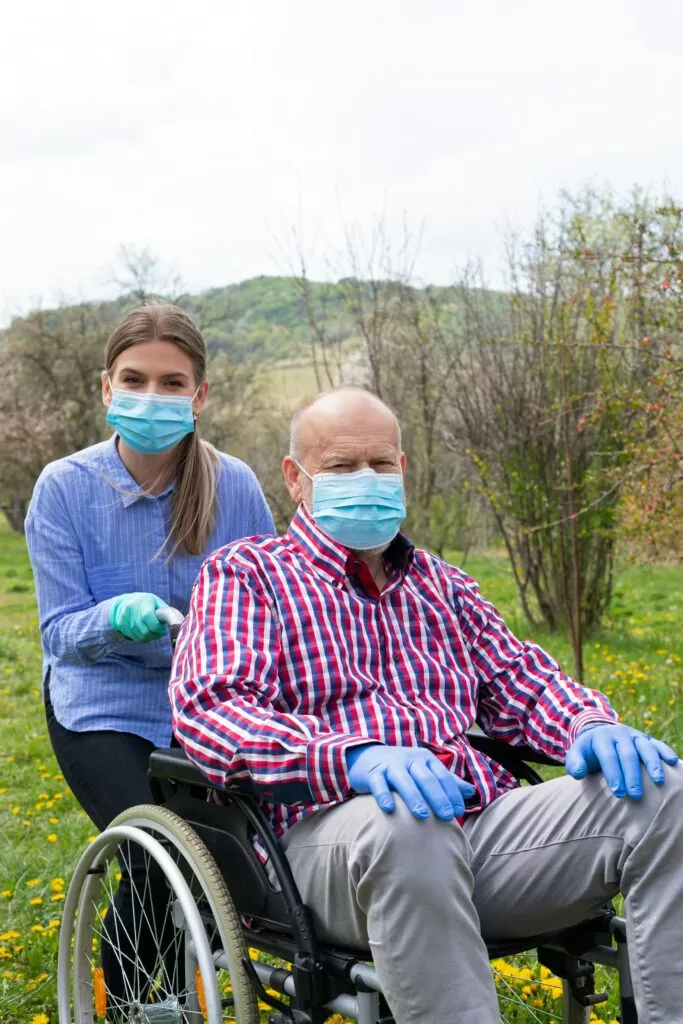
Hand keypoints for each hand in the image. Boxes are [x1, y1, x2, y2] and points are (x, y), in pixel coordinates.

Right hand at [109, 592, 168, 642]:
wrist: (126, 602)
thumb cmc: (148, 604)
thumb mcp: (157, 603)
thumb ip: (167, 613)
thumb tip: (179, 624)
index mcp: (144, 601)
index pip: (148, 617)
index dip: (156, 627)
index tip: (162, 630)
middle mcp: (132, 607)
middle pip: (143, 629)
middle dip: (154, 634)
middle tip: (159, 633)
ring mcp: (124, 615)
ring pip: (138, 634)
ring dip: (148, 637)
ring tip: (152, 633)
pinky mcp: (120, 623)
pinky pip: (132, 636)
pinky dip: (140, 638)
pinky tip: (143, 633)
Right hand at [346, 744, 475, 819]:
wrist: (367, 756)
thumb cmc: (403, 768)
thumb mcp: (425, 770)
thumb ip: (447, 781)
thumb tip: (471, 792)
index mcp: (425, 759)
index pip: (442, 776)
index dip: (452, 793)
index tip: (458, 812)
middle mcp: (409, 759)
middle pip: (426, 778)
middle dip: (438, 797)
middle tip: (446, 816)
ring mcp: (390, 765)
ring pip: (403, 780)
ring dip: (414, 797)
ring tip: (422, 815)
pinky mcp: (372, 773)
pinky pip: (378, 784)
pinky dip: (383, 795)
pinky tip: (389, 809)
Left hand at [566, 723, 677, 799]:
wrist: (599, 735)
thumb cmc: (588, 752)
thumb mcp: (576, 754)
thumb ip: (575, 764)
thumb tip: (578, 773)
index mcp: (601, 738)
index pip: (608, 756)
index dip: (613, 774)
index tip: (618, 793)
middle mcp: (619, 734)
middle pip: (627, 754)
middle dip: (632, 775)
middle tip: (635, 795)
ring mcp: (634, 735)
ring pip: (645, 748)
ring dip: (653, 764)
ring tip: (658, 782)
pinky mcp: (646, 739)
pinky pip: (657, 744)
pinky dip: (665, 751)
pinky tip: (673, 762)